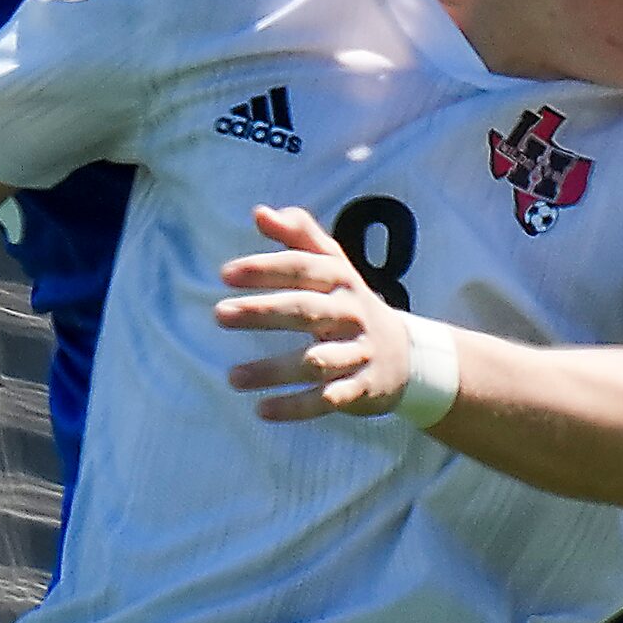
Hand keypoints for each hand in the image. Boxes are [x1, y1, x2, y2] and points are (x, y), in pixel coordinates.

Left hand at [213, 204, 414, 420]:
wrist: (404, 355)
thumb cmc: (350, 302)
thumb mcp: (332, 264)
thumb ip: (298, 235)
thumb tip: (259, 212)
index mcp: (341, 279)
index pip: (302, 267)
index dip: (265, 268)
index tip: (224, 274)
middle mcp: (351, 313)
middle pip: (305, 310)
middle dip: (262, 311)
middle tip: (218, 314)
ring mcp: (358, 352)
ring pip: (314, 362)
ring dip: (273, 370)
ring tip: (232, 377)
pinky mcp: (360, 388)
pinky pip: (327, 400)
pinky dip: (296, 407)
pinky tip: (261, 410)